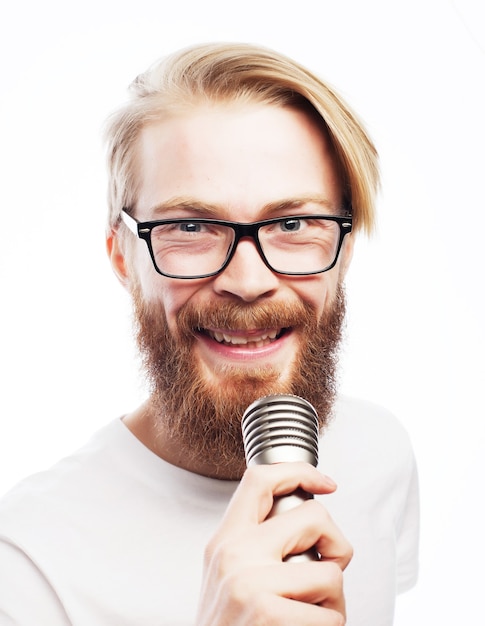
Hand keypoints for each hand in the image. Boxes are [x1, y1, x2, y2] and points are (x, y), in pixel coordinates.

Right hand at [196, 462, 351, 624]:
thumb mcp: (229, 576)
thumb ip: (255, 546)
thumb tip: (307, 523)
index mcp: (226, 539)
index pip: (260, 480)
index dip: (300, 472)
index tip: (326, 484)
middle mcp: (234, 554)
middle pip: (313, 517)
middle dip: (337, 546)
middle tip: (330, 570)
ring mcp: (250, 583)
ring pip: (331, 572)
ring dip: (334, 602)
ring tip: (313, 616)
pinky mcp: (269, 614)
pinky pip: (332, 616)